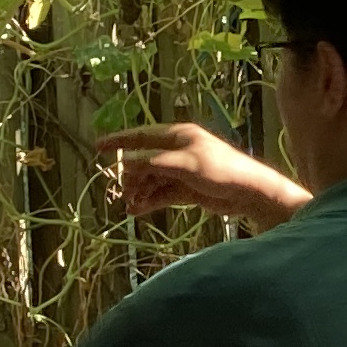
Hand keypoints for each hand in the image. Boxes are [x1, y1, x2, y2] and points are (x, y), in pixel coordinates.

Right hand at [96, 122, 309, 224]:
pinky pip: (160, 193)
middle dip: (132, 176)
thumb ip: (153, 163)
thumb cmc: (220, 171)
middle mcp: (177, 151)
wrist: (249, 194)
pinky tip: (137, 211)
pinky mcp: (186, 189)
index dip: (118, 141)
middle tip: (125, 192)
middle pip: (143, 161)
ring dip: (139, 191)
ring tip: (132, 205)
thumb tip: (125, 163)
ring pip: (150, 179)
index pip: (141, 135)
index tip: (97, 146)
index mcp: (178, 136)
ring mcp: (181, 170)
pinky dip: (149, 201)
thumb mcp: (184, 164)